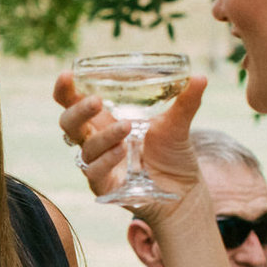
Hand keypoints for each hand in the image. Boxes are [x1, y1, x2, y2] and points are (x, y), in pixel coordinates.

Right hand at [53, 71, 211, 215]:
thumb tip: (201, 77)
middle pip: (68, 123)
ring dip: (103, 136)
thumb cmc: (172, 155)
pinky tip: (122, 151)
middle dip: (78, 110)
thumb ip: (186, 102)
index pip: (73, 102)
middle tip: (97, 101)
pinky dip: (107, 160)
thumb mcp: (178, 124)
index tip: (67, 74)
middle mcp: (96, 140)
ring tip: (127, 127)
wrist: (184, 191)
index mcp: (105, 119)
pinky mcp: (104, 186)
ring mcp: (98, 163)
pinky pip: (95, 172)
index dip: (65, 89)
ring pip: (85, 148)